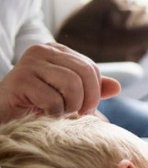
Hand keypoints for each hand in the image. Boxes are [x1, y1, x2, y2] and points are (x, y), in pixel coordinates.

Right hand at [0, 43, 120, 122]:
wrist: (5, 117)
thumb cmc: (38, 106)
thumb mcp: (71, 96)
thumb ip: (93, 90)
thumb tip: (117, 87)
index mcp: (57, 51)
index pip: (92, 68)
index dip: (95, 93)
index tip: (85, 109)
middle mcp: (42, 50)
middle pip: (86, 73)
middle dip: (86, 100)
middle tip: (76, 114)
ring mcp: (29, 63)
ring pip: (72, 84)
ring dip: (70, 107)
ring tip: (59, 114)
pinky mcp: (19, 80)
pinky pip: (53, 99)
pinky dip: (54, 114)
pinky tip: (42, 115)